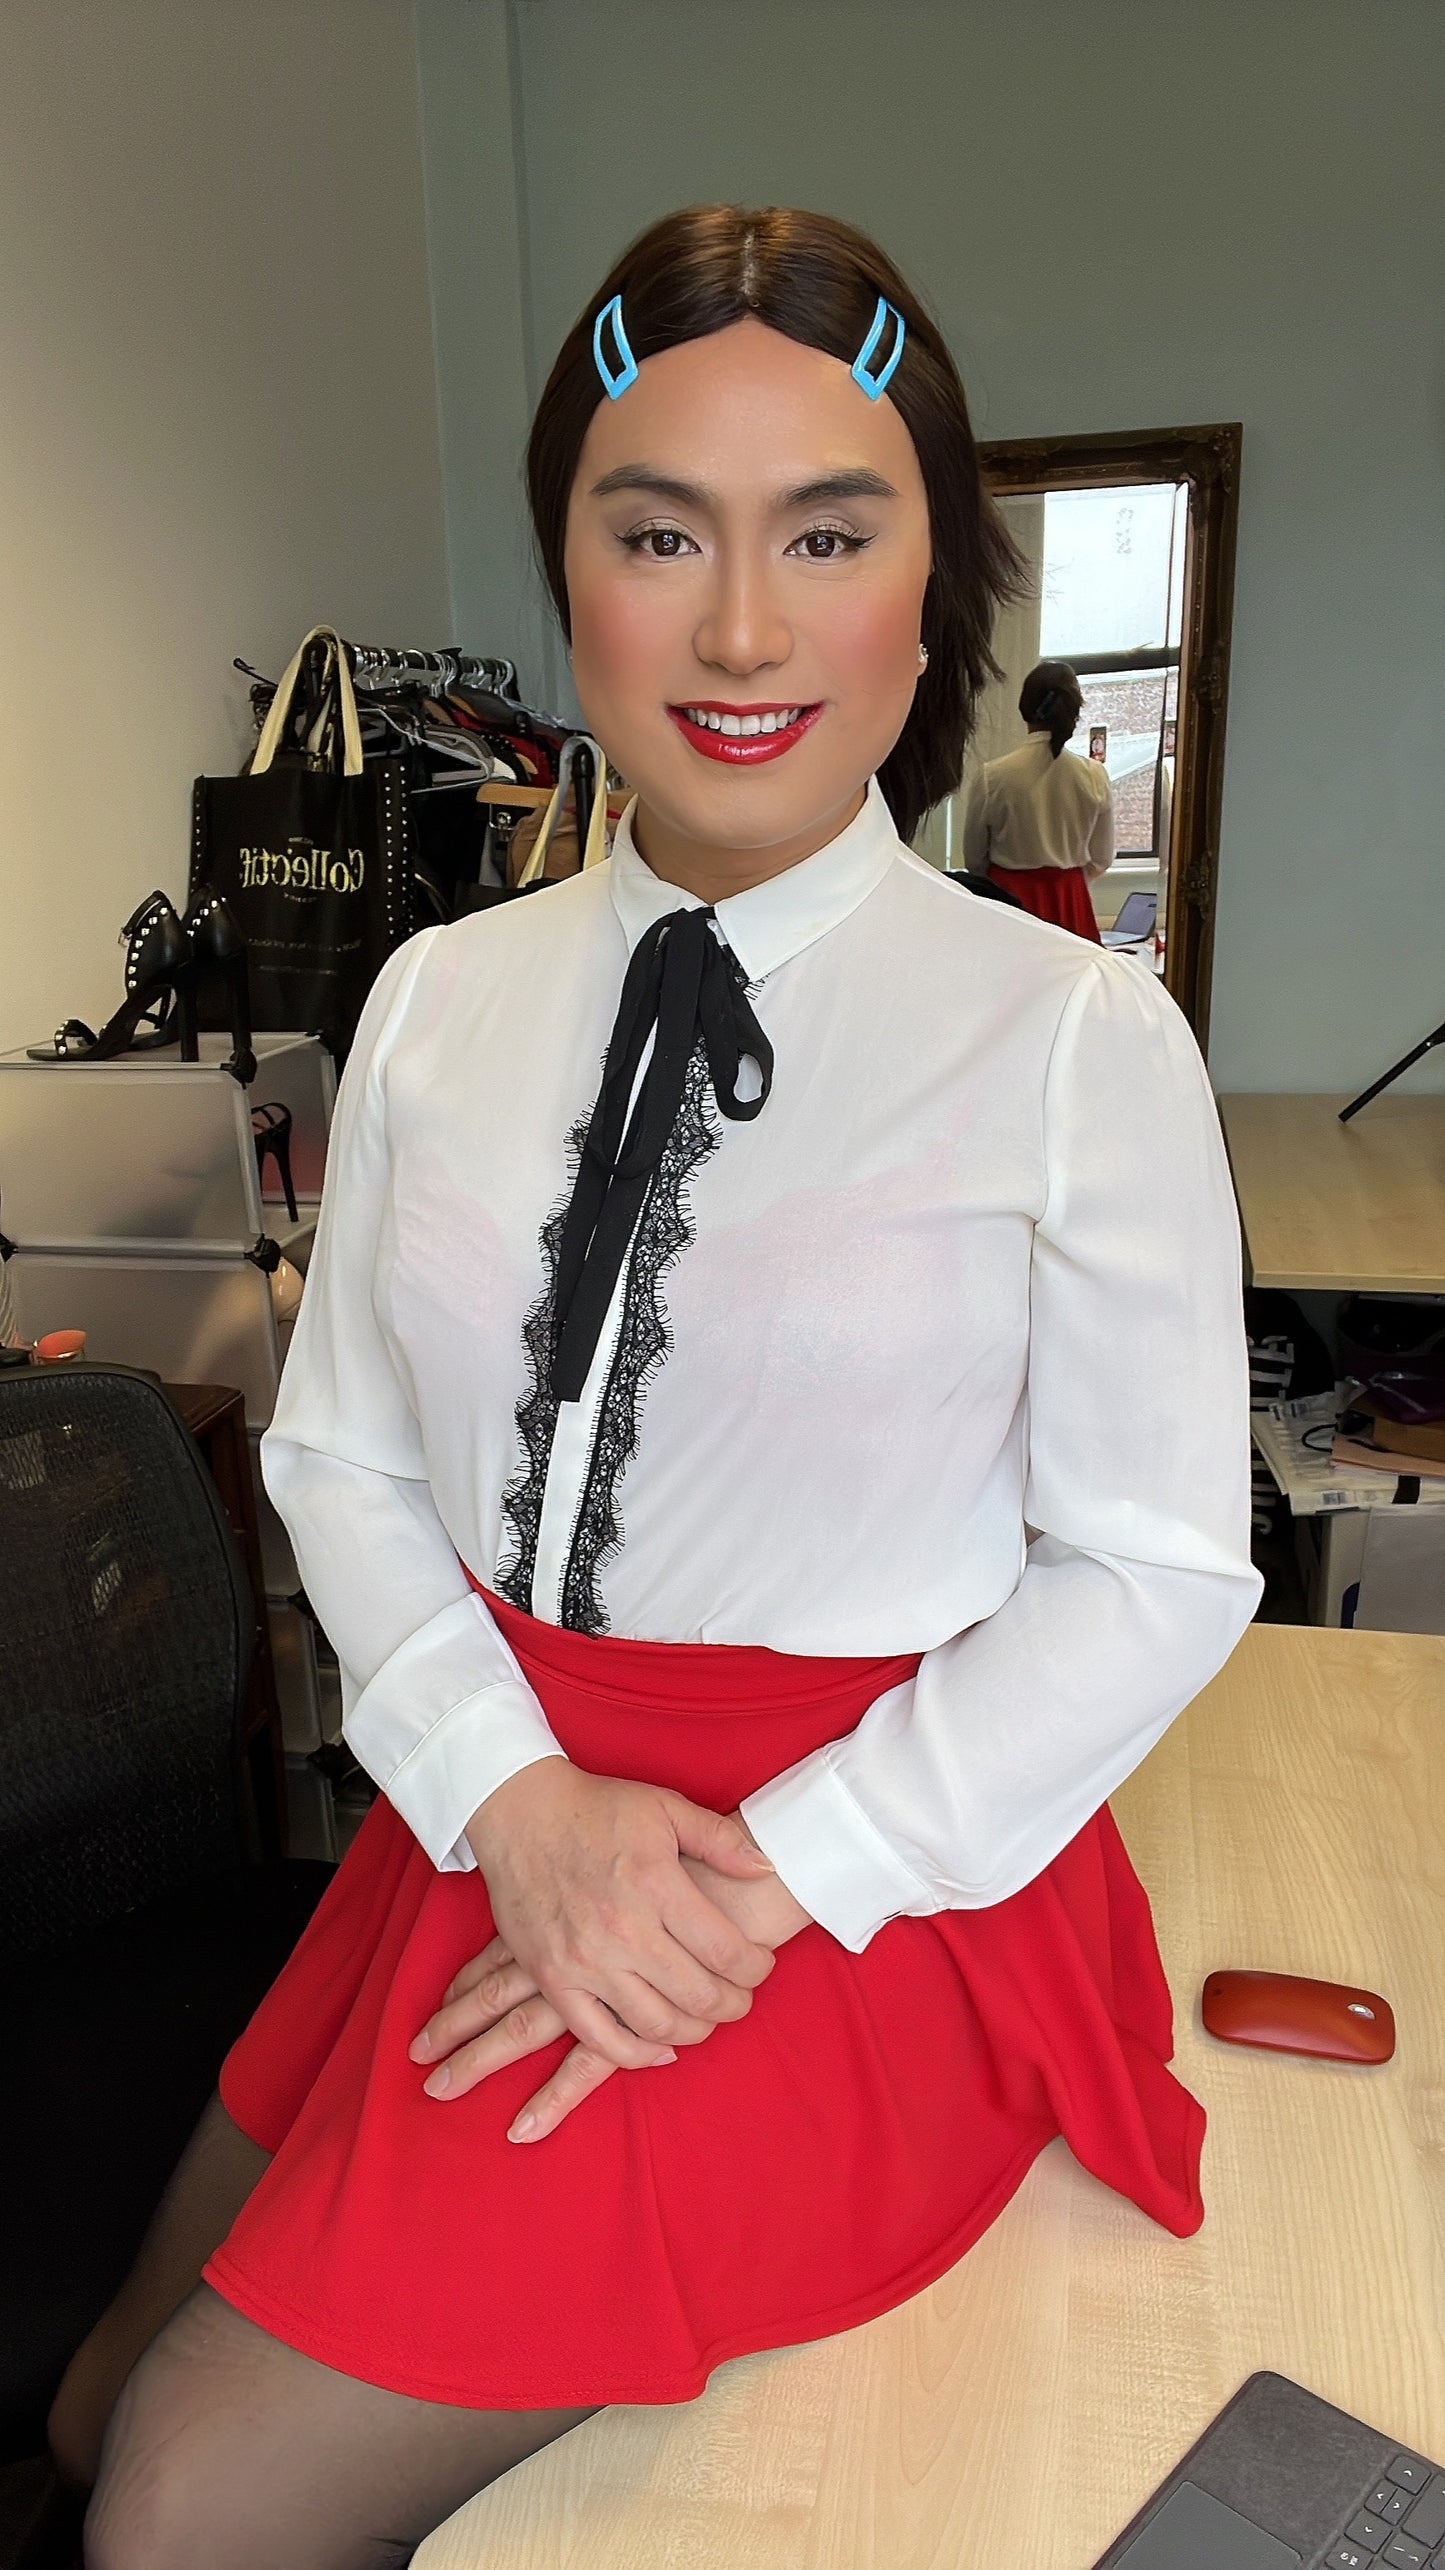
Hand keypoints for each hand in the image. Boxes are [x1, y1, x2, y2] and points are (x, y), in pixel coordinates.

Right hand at [456, 1760, 779, 2075]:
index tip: (761, 1965)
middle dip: (733, 2005)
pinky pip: (598, 2038)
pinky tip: (660, 2046)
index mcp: (657, 1885)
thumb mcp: (667, 1807)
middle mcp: (624, 1930)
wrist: (520, 1812)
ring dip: (693, 2031)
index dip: (756, 1969)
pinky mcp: (553, 1978)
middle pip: (698, 1997)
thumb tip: (766, 1871)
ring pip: (655, 2025)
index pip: (726, 1952)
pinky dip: (636, 2053)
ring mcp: (585, 1960)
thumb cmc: (598, 1808)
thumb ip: (721, 1841)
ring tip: (705, 2016)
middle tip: (741, 1997)